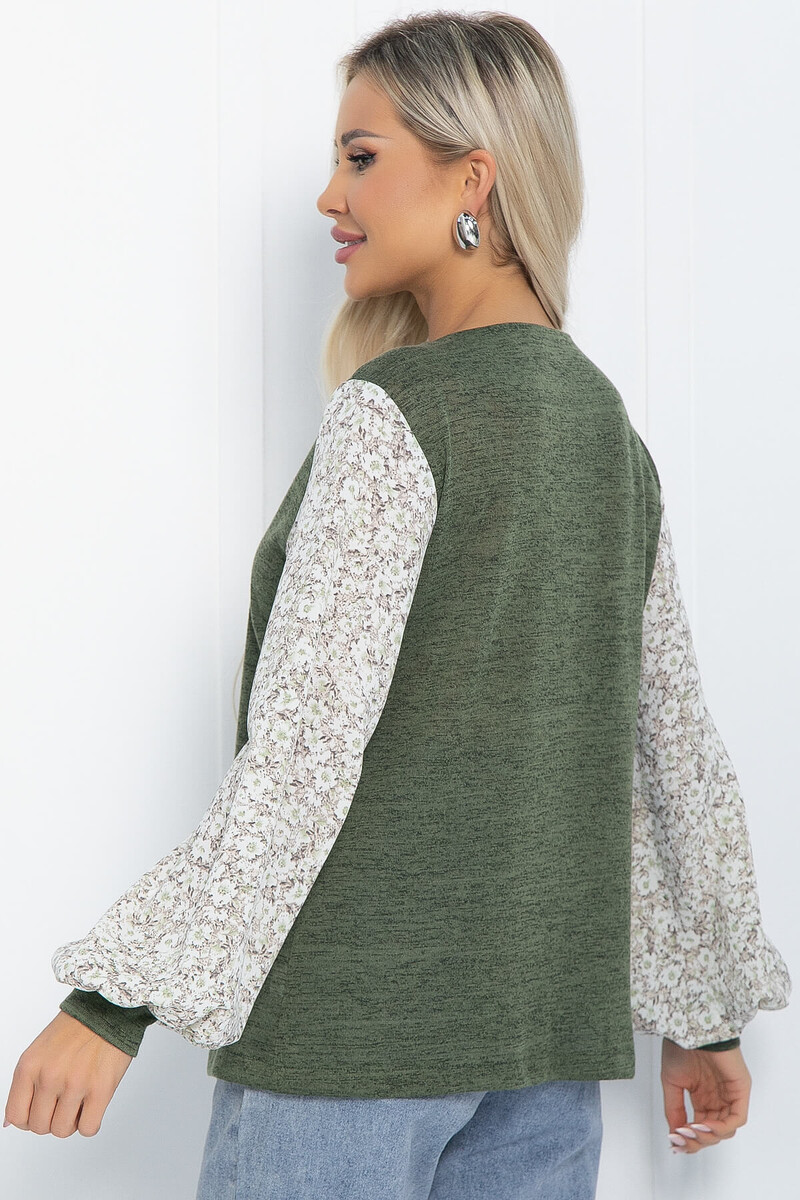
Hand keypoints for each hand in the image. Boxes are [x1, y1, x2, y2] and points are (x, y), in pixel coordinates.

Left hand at [4, 1010, 132, 1137]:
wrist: (108, 1009)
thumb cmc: (75, 1028)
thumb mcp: (38, 1051)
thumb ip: (24, 1085)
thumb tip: (11, 1122)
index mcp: (29, 1067)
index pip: (16, 1116)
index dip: (28, 1120)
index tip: (40, 1111)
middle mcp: (49, 1076)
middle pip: (39, 1127)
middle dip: (51, 1119)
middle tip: (63, 1103)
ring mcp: (75, 1084)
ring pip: (62, 1131)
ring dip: (71, 1122)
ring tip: (79, 1102)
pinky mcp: (101, 1090)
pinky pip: (88, 1128)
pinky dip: (90, 1122)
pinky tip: (92, 1105)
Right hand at [661, 1036, 750, 1153]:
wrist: (690, 1027)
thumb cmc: (680, 1046)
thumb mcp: (671, 1082)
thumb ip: (674, 1109)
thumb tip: (675, 1135)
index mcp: (703, 1096)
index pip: (701, 1128)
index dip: (689, 1139)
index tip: (674, 1142)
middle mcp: (718, 1098)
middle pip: (714, 1133)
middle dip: (696, 1141)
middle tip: (681, 1139)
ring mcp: (730, 1095)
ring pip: (726, 1129)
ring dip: (707, 1135)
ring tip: (690, 1130)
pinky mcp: (741, 1090)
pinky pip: (736, 1118)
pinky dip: (721, 1127)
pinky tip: (703, 1124)